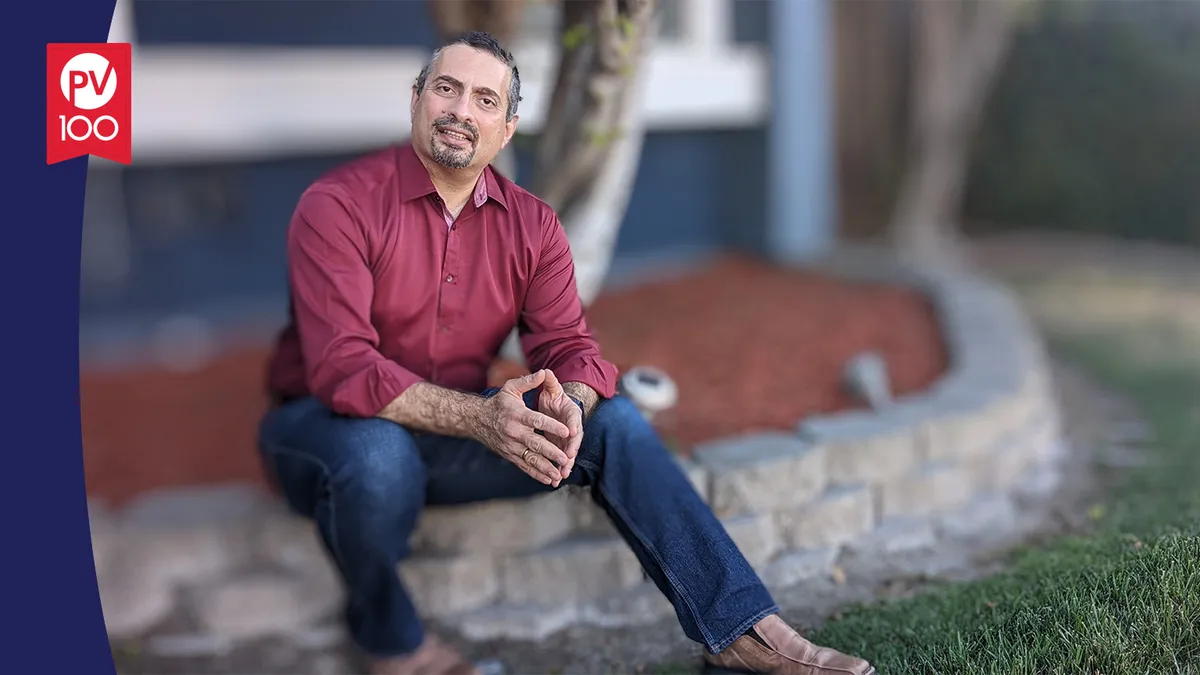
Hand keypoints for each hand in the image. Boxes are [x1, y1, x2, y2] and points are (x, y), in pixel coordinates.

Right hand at [474, 370, 574, 485]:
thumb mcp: (511, 388)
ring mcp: (511, 446)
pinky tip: (549, 479)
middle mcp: (514, 432)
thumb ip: (528, 382)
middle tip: (565, 459)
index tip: (567, 431)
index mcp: (517, 414)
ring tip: (559, 474)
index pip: (537, 420)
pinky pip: (524, 466)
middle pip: (535, 444)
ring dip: (545, 468)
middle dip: (551, 452)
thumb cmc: (499, 403)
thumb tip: (544, 373)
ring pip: (530, 459)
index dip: (552, 426)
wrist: (477, 419)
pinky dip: (536, 474)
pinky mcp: (510, 455)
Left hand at [538, 369, 583, 477]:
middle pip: (574, 441)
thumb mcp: (551, 387)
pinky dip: (557, 470)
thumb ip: (549, 381)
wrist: (555, 405)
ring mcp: (566, 439)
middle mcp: (572, 428)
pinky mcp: (560, 447)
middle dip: (571, 451)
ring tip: (560, 475)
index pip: (574, 420)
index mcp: (571, 412)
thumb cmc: (552, 395)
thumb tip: (545, 372)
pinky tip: (553, 482)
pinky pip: (560, 460)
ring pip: (568, 454)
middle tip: (567, 459)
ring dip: (565, 465)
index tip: (571, 433)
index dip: (573, 427)